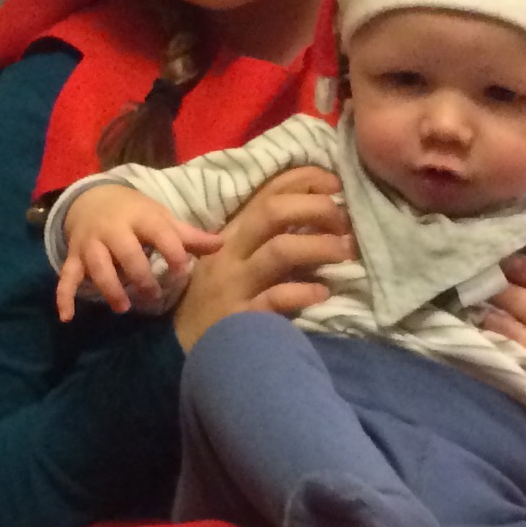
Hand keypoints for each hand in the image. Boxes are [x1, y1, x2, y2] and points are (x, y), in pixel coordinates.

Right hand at [57, 185, 221, 318]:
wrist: (92, 198)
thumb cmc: (135, 214)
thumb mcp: (160, 218)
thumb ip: (188, 236)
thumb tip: (221, 245)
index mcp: (140, 218)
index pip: (159, 234)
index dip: (173, 252)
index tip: (182, 271)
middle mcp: (113, 230)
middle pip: (126, 253)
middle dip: (140, 276)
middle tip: (153, 296)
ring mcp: (91, 244)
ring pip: (98, 266)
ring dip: (109, 288)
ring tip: (123, 307)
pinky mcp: (74, 257)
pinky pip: (66, 277)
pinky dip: (64, 297)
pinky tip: (66, 317)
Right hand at [172, 162, 355, 350]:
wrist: (179, 346)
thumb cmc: (214, 298)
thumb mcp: (236, 259)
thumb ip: (268, 236)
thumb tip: (320, 214)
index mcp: (232, 232)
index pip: (268, 191)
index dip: (305, 180)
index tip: (337, 184)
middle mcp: (231, 252)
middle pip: (273, 212)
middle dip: (316, 207)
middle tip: (345, 222)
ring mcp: (235, 284)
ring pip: (280, 251)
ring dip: (319, 246)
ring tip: (346, 251)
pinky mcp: (241, 316)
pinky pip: (276, 298)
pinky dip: (303, 292)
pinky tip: (322, 292)